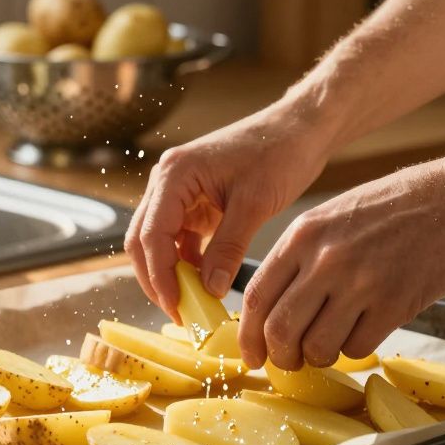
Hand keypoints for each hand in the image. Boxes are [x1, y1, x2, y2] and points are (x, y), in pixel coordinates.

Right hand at [125, 111, 328, 321]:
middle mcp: (167, 181)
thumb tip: (209, 290)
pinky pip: (181, 239)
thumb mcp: (255, 204)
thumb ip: (228, 248)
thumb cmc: (279, 152)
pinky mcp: (196, 202)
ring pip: (159, 243)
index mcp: (175, 174)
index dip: (159, 276)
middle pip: (144, 240)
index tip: (178, 307)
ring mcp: (179, 192)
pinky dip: (188, 263)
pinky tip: (204, 284)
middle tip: (181, 314)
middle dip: (157, 280)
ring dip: (171, 274)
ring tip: (192, 305)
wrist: (299, 129)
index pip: (151, 234)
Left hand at [238, 158, 444, 369]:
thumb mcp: (332, 217)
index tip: (252, 354)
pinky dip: (354, 349)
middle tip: (289, 361)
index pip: (256, 298)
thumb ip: (300, 256)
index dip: (248, 336)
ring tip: (330, 346)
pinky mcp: (395, 304)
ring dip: (319, 357)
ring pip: (317, 348)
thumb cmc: (396, 206)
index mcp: (302, 235)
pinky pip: (357, 348)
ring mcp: (360, 283)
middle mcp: (325, 259)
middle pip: (279, 330)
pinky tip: (364, 331)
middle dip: (279, 357)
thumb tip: (273, 306)